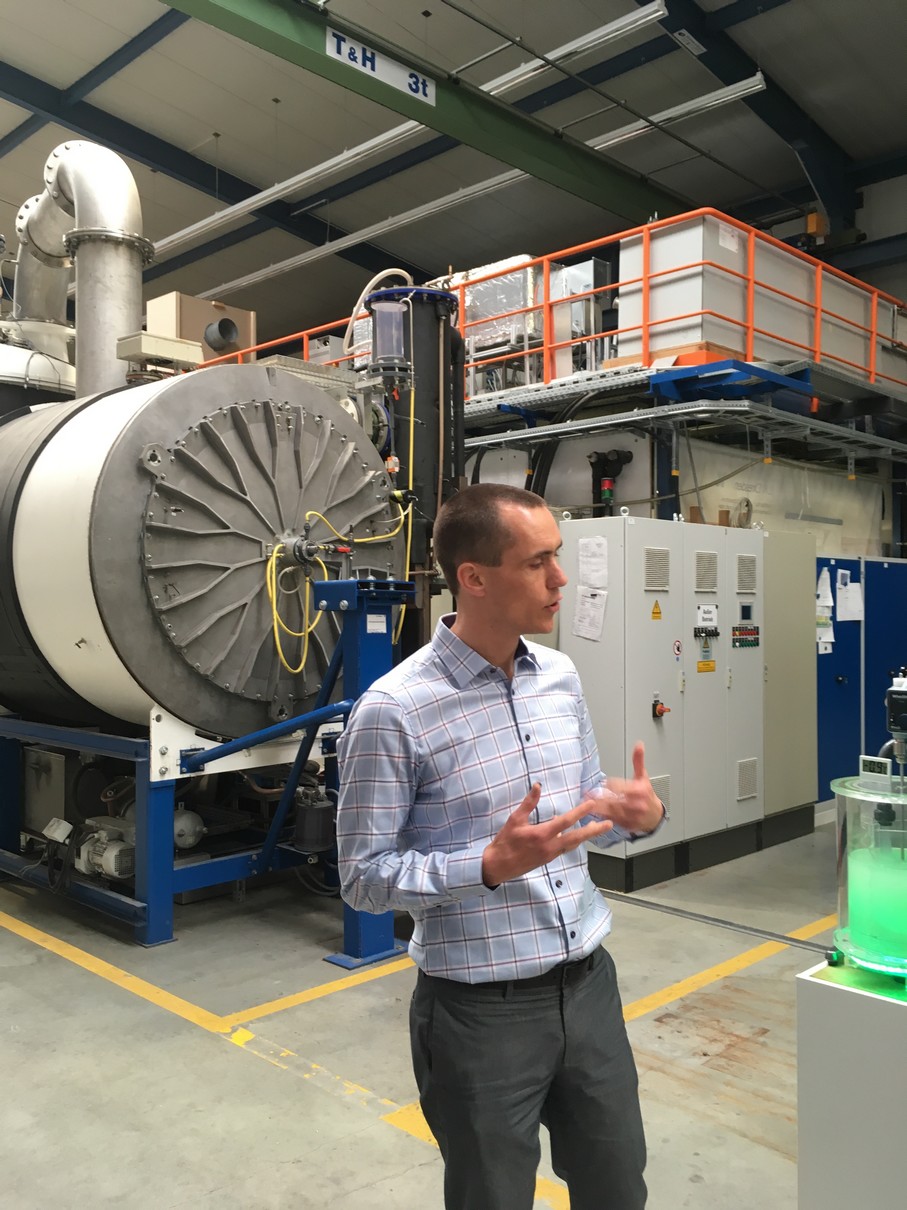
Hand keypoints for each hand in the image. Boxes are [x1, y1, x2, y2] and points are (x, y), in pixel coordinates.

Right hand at [482, 782, 612, 886]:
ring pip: (572, 844)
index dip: (579, 812)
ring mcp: (550, 854)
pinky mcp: (548, 859)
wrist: (498, 865)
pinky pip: (565, 848)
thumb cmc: (505, 841)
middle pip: (576, 837)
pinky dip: (573, 841)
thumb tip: (538, 786)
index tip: (591, 804)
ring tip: (597, 828)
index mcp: (542, 835)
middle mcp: (549, 846)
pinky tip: (576, 835)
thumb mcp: (515, 820)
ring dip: (585, 835)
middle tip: (608, 825)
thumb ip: (528, 803)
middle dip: (593, 830)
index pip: (565, 821)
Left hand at [587, 742, 662, 834]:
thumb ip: (638, 761)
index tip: (602, 782)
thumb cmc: (647, 795)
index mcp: (640, 791)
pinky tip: (594, 815)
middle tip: (587, 794)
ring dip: (599, 808)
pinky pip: (613, 822)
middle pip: (615, 800)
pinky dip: (603, 819)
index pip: (621, 787)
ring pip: (612, 812)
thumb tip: (639, 745)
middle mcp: (636, 804)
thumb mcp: (643, 777)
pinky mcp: (627, 825)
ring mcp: (632, 816)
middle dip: (601, 797)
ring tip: (587, 804)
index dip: (610, 785)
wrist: (655, 815)